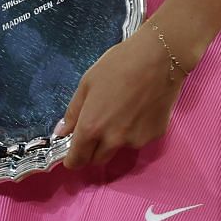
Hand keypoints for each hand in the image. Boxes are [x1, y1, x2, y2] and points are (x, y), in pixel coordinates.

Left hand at [55, 25, 187, 168]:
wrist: (158, 59)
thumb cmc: (116, 66)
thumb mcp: (86, 84)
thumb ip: (73, 113)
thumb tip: (61, 133)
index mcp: (92, 127)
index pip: (78, 159)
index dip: (72, 160)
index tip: (71, 156)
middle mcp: (114, 140)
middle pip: (98, 160)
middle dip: (91, 152)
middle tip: (92, 132)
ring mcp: (137, 140)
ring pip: (119, 149)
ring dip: (113, 140)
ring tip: (119, 111)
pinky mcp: (155, 136)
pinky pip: (137, 140)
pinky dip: (133, 132)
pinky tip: (137, 109)